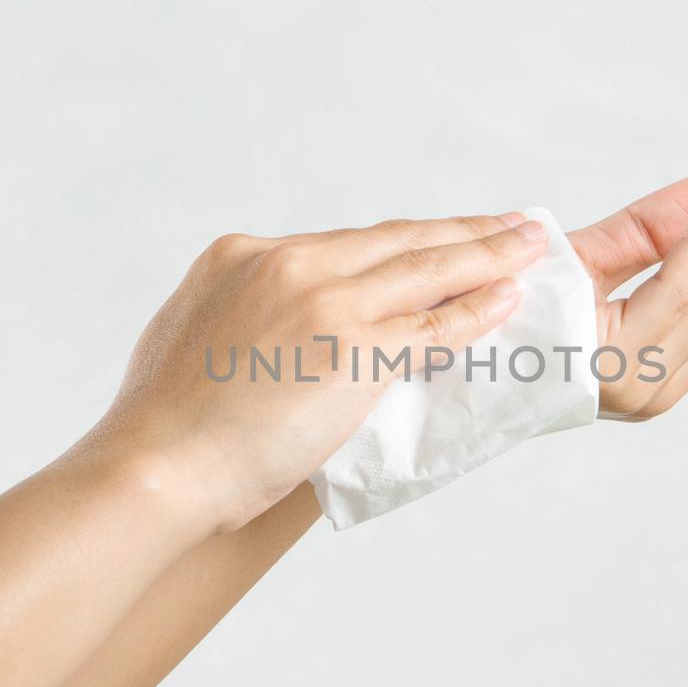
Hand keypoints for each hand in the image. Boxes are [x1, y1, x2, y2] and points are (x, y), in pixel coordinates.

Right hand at [91, 214, 549, 530]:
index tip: (433, 236)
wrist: (156, 463)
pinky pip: (434, 323)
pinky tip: (509, 297)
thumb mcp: (193, 335)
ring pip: (425, 268)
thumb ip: (241, 316)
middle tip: (510, 222)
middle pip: (395, 239)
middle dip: (459, 230)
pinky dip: (477, 308)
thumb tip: (269, 327)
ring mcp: (325, 300)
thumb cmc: (164, 424)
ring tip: (530, 245)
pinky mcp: (355, 346)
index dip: (400, 240)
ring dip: (487, 255)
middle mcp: (288, 262)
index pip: (344, 242)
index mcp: (243, 255)